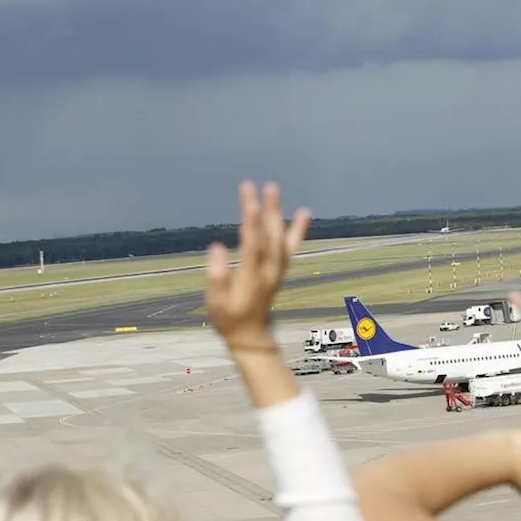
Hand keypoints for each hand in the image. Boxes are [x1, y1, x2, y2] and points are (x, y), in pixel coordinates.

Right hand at [205, 181, 310, 345]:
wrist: (251, 334)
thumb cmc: (228, 317)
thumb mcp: (216, 302)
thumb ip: (217, 276)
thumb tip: (216, 247)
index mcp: (252, 277)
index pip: (253, 244)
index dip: (251, 222)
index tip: (250, 200)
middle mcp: (269, 270)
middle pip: (268, 235)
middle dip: (265, 209)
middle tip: (262, 186)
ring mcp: (277, 269)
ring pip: (280, 237)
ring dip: (277, 213)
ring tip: (273, 188)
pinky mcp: (281, 269)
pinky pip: (291, 246)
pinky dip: (298, 229)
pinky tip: (304, 212)